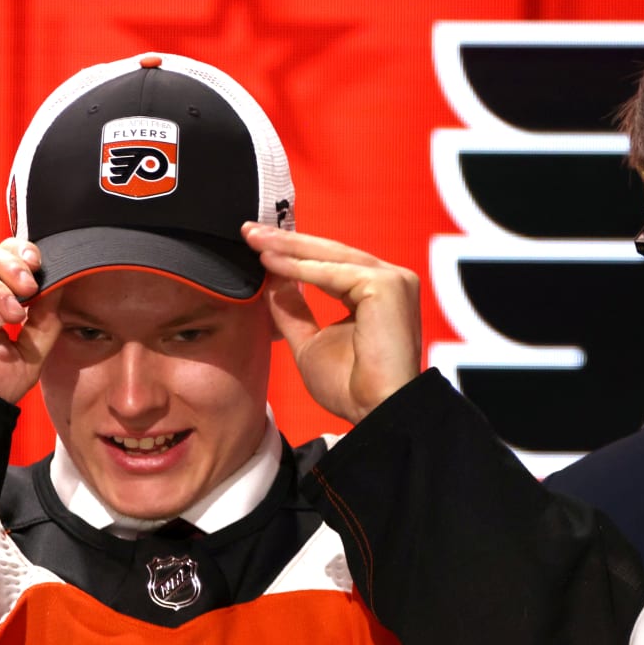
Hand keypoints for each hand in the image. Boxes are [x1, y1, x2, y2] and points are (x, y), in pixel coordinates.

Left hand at [244, 223, 420, 423]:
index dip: (294, 253)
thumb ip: (293, 311)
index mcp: (376, 293)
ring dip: (288, 247)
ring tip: (253, 240)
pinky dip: (299, 267)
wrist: (374, 413)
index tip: (258, 246)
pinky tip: (270, 261)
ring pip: (330, 256)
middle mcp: (391, 281)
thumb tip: (272, 281)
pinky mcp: (387, 285)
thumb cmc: (350, 389)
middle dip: (286, 241)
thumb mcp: (309, 342)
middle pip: (330, 253)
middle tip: (249, 231)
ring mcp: (393, 280)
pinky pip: (334, 272)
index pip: (331, 263)